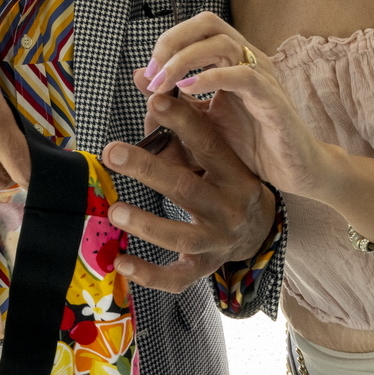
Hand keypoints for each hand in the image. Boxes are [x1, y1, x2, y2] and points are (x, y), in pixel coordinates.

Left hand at [100, 91, 275, 293]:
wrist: (262, 232)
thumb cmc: (228, 185)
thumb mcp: (218, 160)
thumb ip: (182, 132)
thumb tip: (148, 96)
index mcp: (235, 175)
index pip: (208, 144)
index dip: (182, 121)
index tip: (154, 100)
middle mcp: (229, 208)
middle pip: (186, 188)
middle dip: (147, 169)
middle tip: (112, 152)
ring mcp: (218, 241)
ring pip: (180, 236)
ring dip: (145, 223)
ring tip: (114, 210)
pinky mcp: (204, 267)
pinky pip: (176, 278)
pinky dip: (148, 274)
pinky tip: (120, 262)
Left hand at [142, 12, 334, 199]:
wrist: (294, 171)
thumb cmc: (253, 143)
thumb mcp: (203, 119)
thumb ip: (174, 97)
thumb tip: (139, 76)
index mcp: (232, 61)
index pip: (198, 27)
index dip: (168, 42)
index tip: (147, 74)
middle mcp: (249, 60)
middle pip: (208, 23)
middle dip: (173, 42)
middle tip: (152, 73)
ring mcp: (262, 77)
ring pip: (222, 43)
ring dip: (184, 60)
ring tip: (162, 84)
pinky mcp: (272, 99)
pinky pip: (242, 76)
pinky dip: (211, 77)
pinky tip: (188, 91)